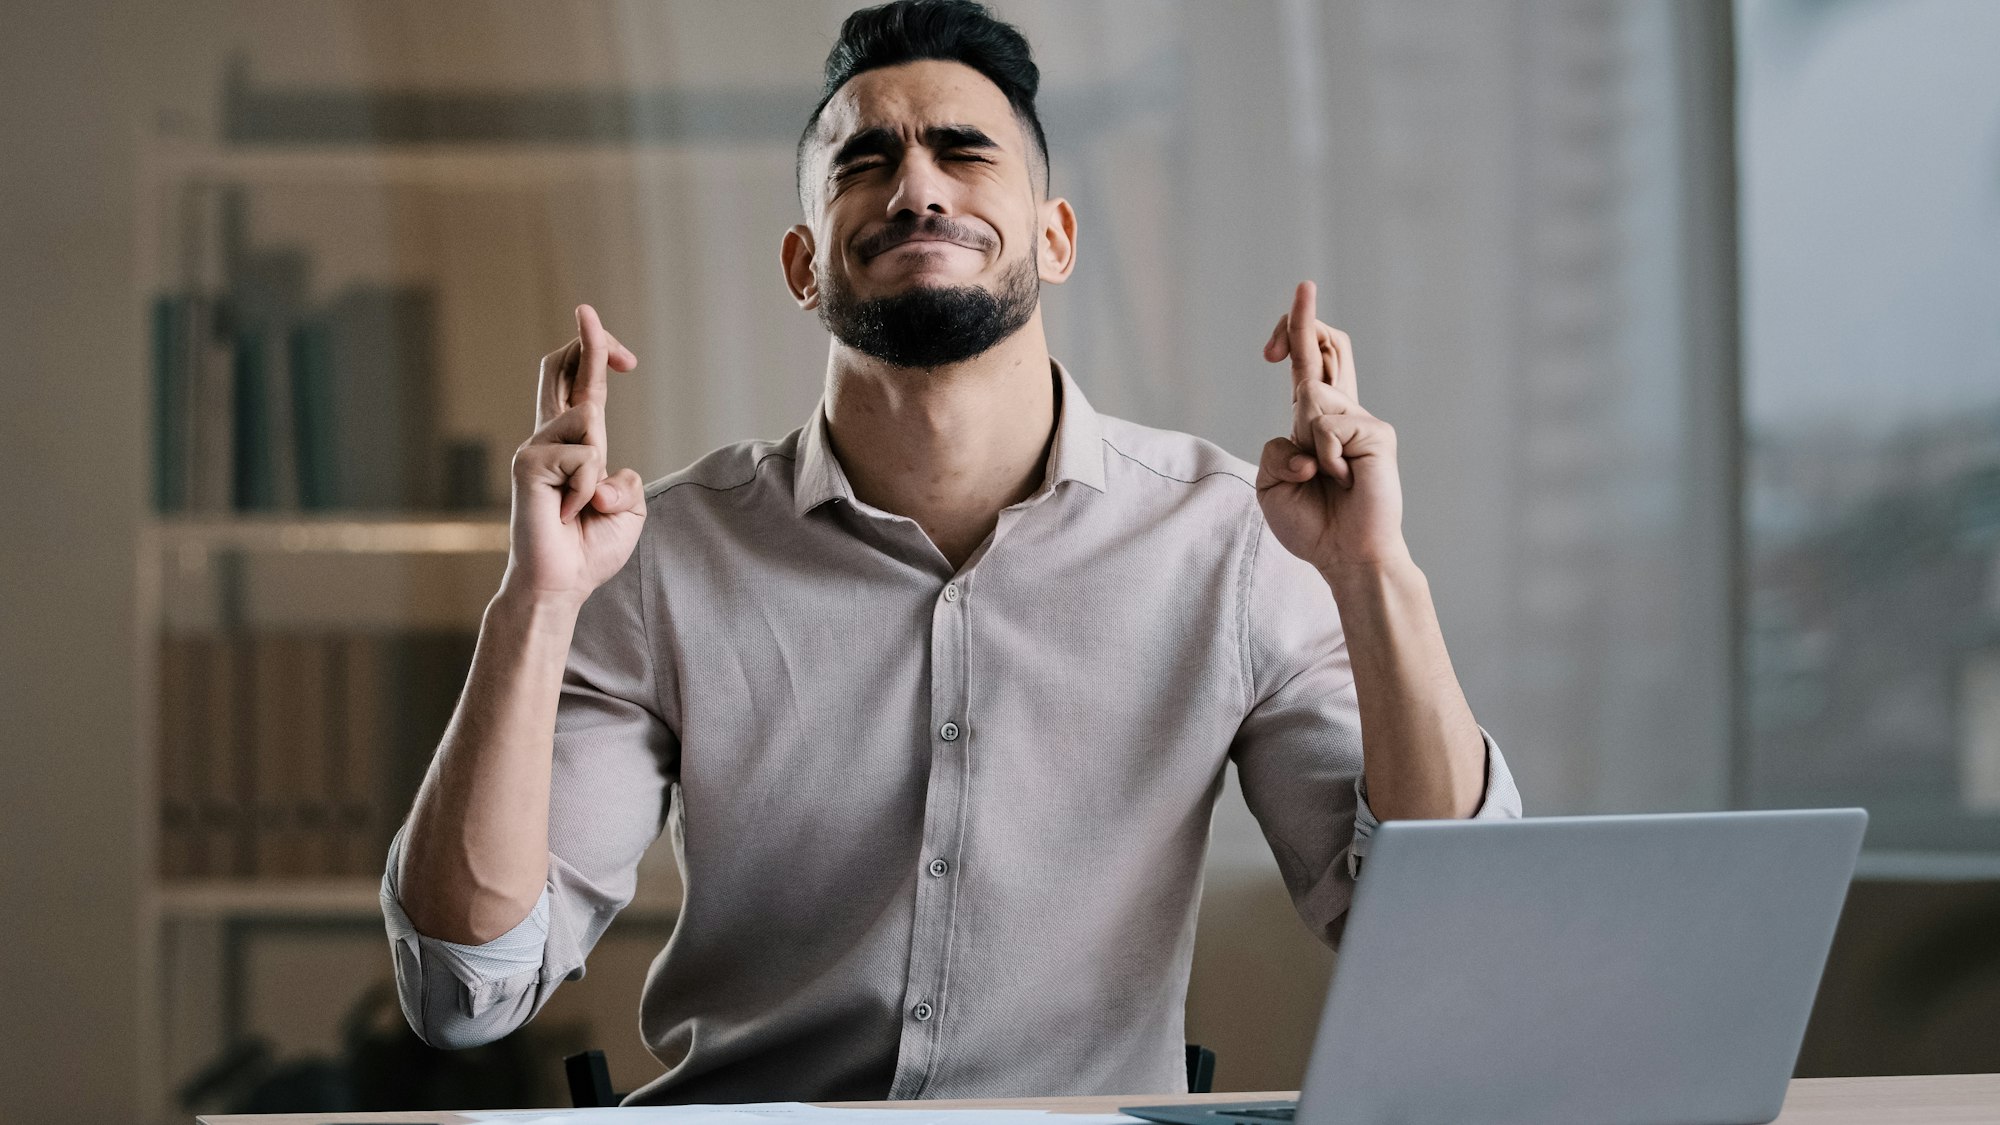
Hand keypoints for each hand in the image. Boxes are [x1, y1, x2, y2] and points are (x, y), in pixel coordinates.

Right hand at [502, 304, 645, 607]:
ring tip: (582, 506)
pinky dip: (589, 488)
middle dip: (584, 341)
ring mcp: (534, 448)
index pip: (581, 387)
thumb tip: (607, 466)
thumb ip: (627, 480)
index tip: (621, 350)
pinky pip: (582, 457)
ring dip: (600, 470)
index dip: (595, 356)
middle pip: (560, 372)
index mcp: (575, 445)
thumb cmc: (590, 549)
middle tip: (588, 310)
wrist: (562, 584)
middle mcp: (549, 438)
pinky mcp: (527, 463)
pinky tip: (568, 512)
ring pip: (588, 422)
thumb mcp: (628, 509)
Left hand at [1255, 281, 1409, 570]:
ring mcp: (1363, 421)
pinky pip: (1327, 427)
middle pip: (1329, 347)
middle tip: (1301, 294)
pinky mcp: (1377, 434)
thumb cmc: (1310, 524)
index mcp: (1316, 422)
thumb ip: (1273, 448)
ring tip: (1324, 478)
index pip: (1309, 362)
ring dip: (1302, 441)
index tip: (1301, 292)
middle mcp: (1342, 413)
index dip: (1298, 328)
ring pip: (1311, 397)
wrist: (1344, 558)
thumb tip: (1307, 429)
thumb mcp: (1270, 483)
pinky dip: (1321, 459)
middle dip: (1303, 322)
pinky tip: (1341, 482)